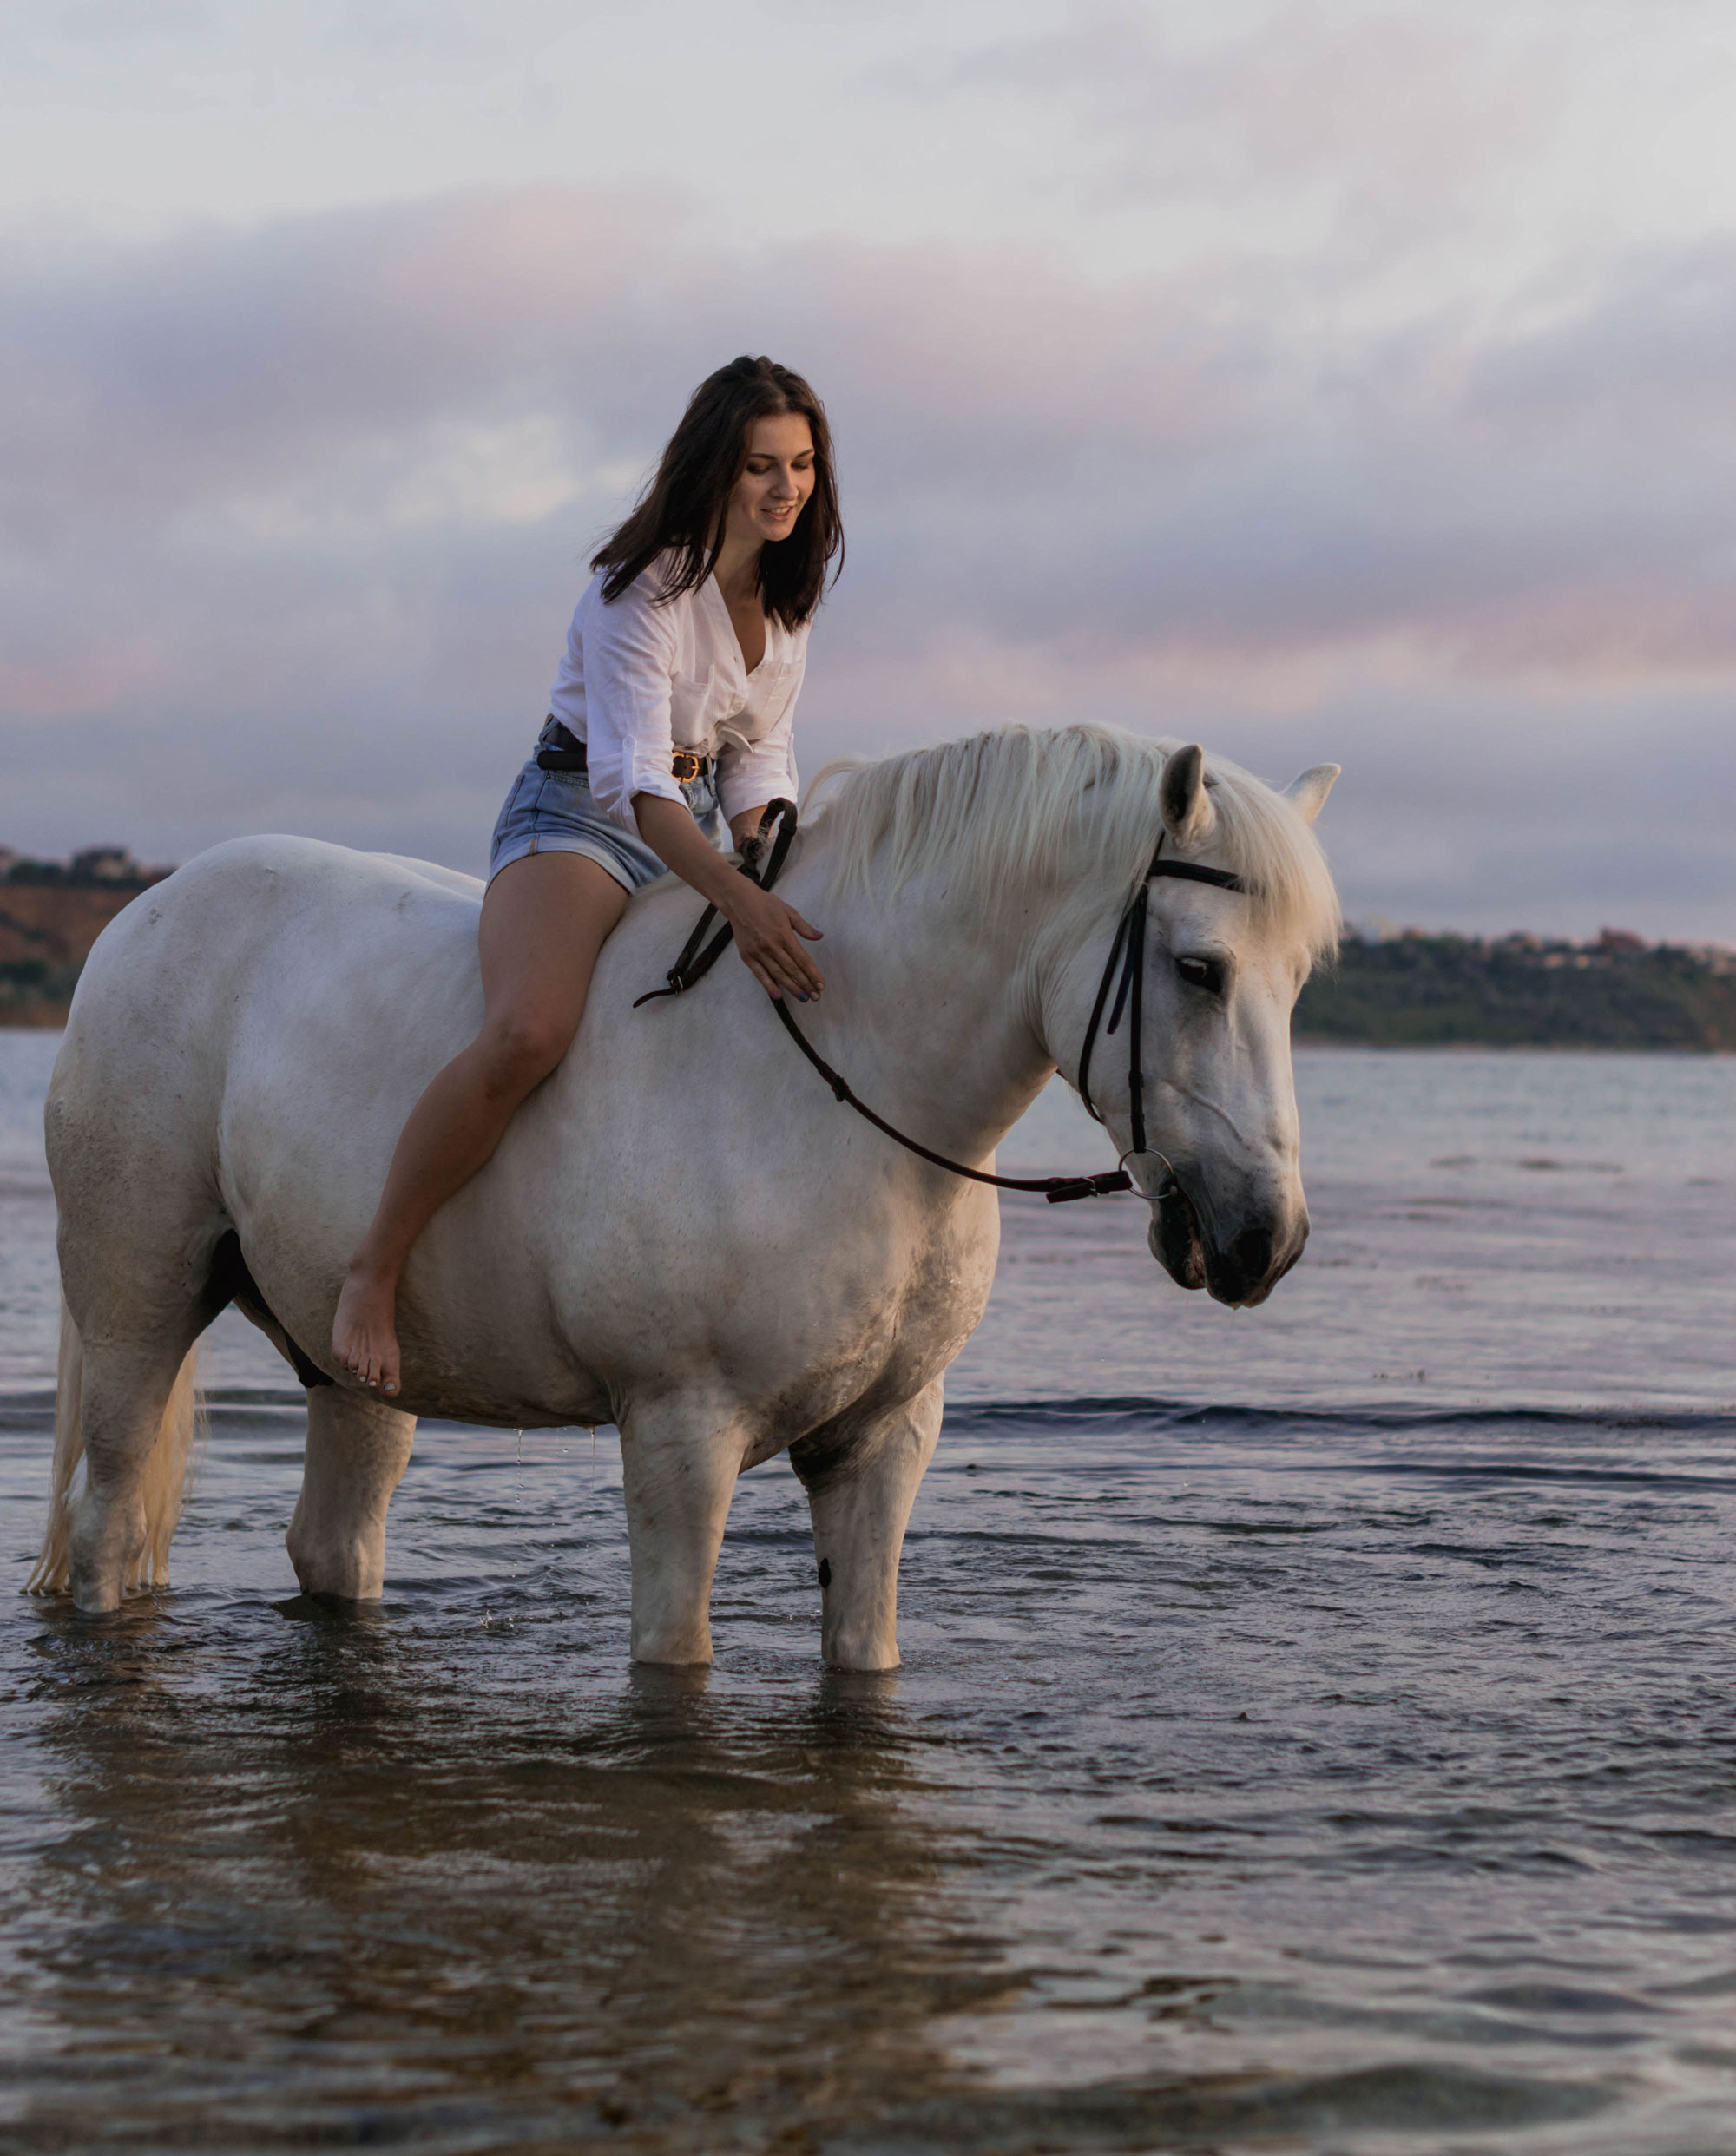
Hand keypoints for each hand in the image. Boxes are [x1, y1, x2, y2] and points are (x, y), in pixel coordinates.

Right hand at [721, 880, 823, 1001]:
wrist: (739, 901)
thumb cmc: (765, 904)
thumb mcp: (788, 911)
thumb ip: (804, 927)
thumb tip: (819, 936)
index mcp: (784, 935)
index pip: (802, 959)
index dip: (813, 973)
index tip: (821, 985)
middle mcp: (772, 946)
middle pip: (792, 970)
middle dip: (806, 984)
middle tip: (816, 997)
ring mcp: (758, 953)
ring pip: (778, 975)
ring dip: (792, 988)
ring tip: (803, 998)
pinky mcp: (747, 956)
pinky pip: (760, 974)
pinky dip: (769, 985)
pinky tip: (778, 995)